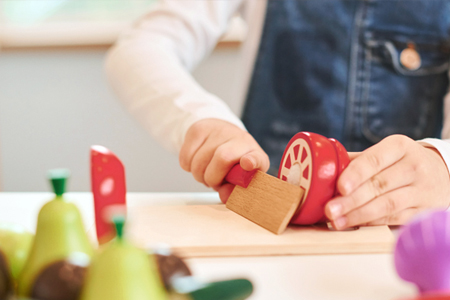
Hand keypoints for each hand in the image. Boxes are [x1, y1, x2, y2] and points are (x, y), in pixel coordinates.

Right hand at [179, 119, 269, 202]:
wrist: (221, 133)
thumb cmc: (232, 161)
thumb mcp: (237, 178)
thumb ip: (232, 191)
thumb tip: (225, 197)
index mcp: (254, 154)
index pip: (256, 158)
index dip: (251, 161)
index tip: (247, 164)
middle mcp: (240, 139)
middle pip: (222, 159)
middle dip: (212, 178)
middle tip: (213, 181)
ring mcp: (219, 131)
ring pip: (199, 162)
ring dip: (199, 175)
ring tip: (206, 171)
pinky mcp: (199, 129)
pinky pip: (186, 158)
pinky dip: (187, 166)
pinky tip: (197, 161)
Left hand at [324, 135, 449, 229]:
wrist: (441, 174)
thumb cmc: (401, 162)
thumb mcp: (385, 152)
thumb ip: (357, 160)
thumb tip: (323, 170)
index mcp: (399, 147)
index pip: (374, 160)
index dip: (356, 174)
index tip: (340, 186)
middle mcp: (413, 167)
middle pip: (378, 185)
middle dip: (351, 200)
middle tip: (329, 209)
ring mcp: (421, 190)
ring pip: (387, 205)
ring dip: (358, 214)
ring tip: (337, 220)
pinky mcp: (423, 211)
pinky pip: (394, 218)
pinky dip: (371, 223)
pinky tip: (353, 223)